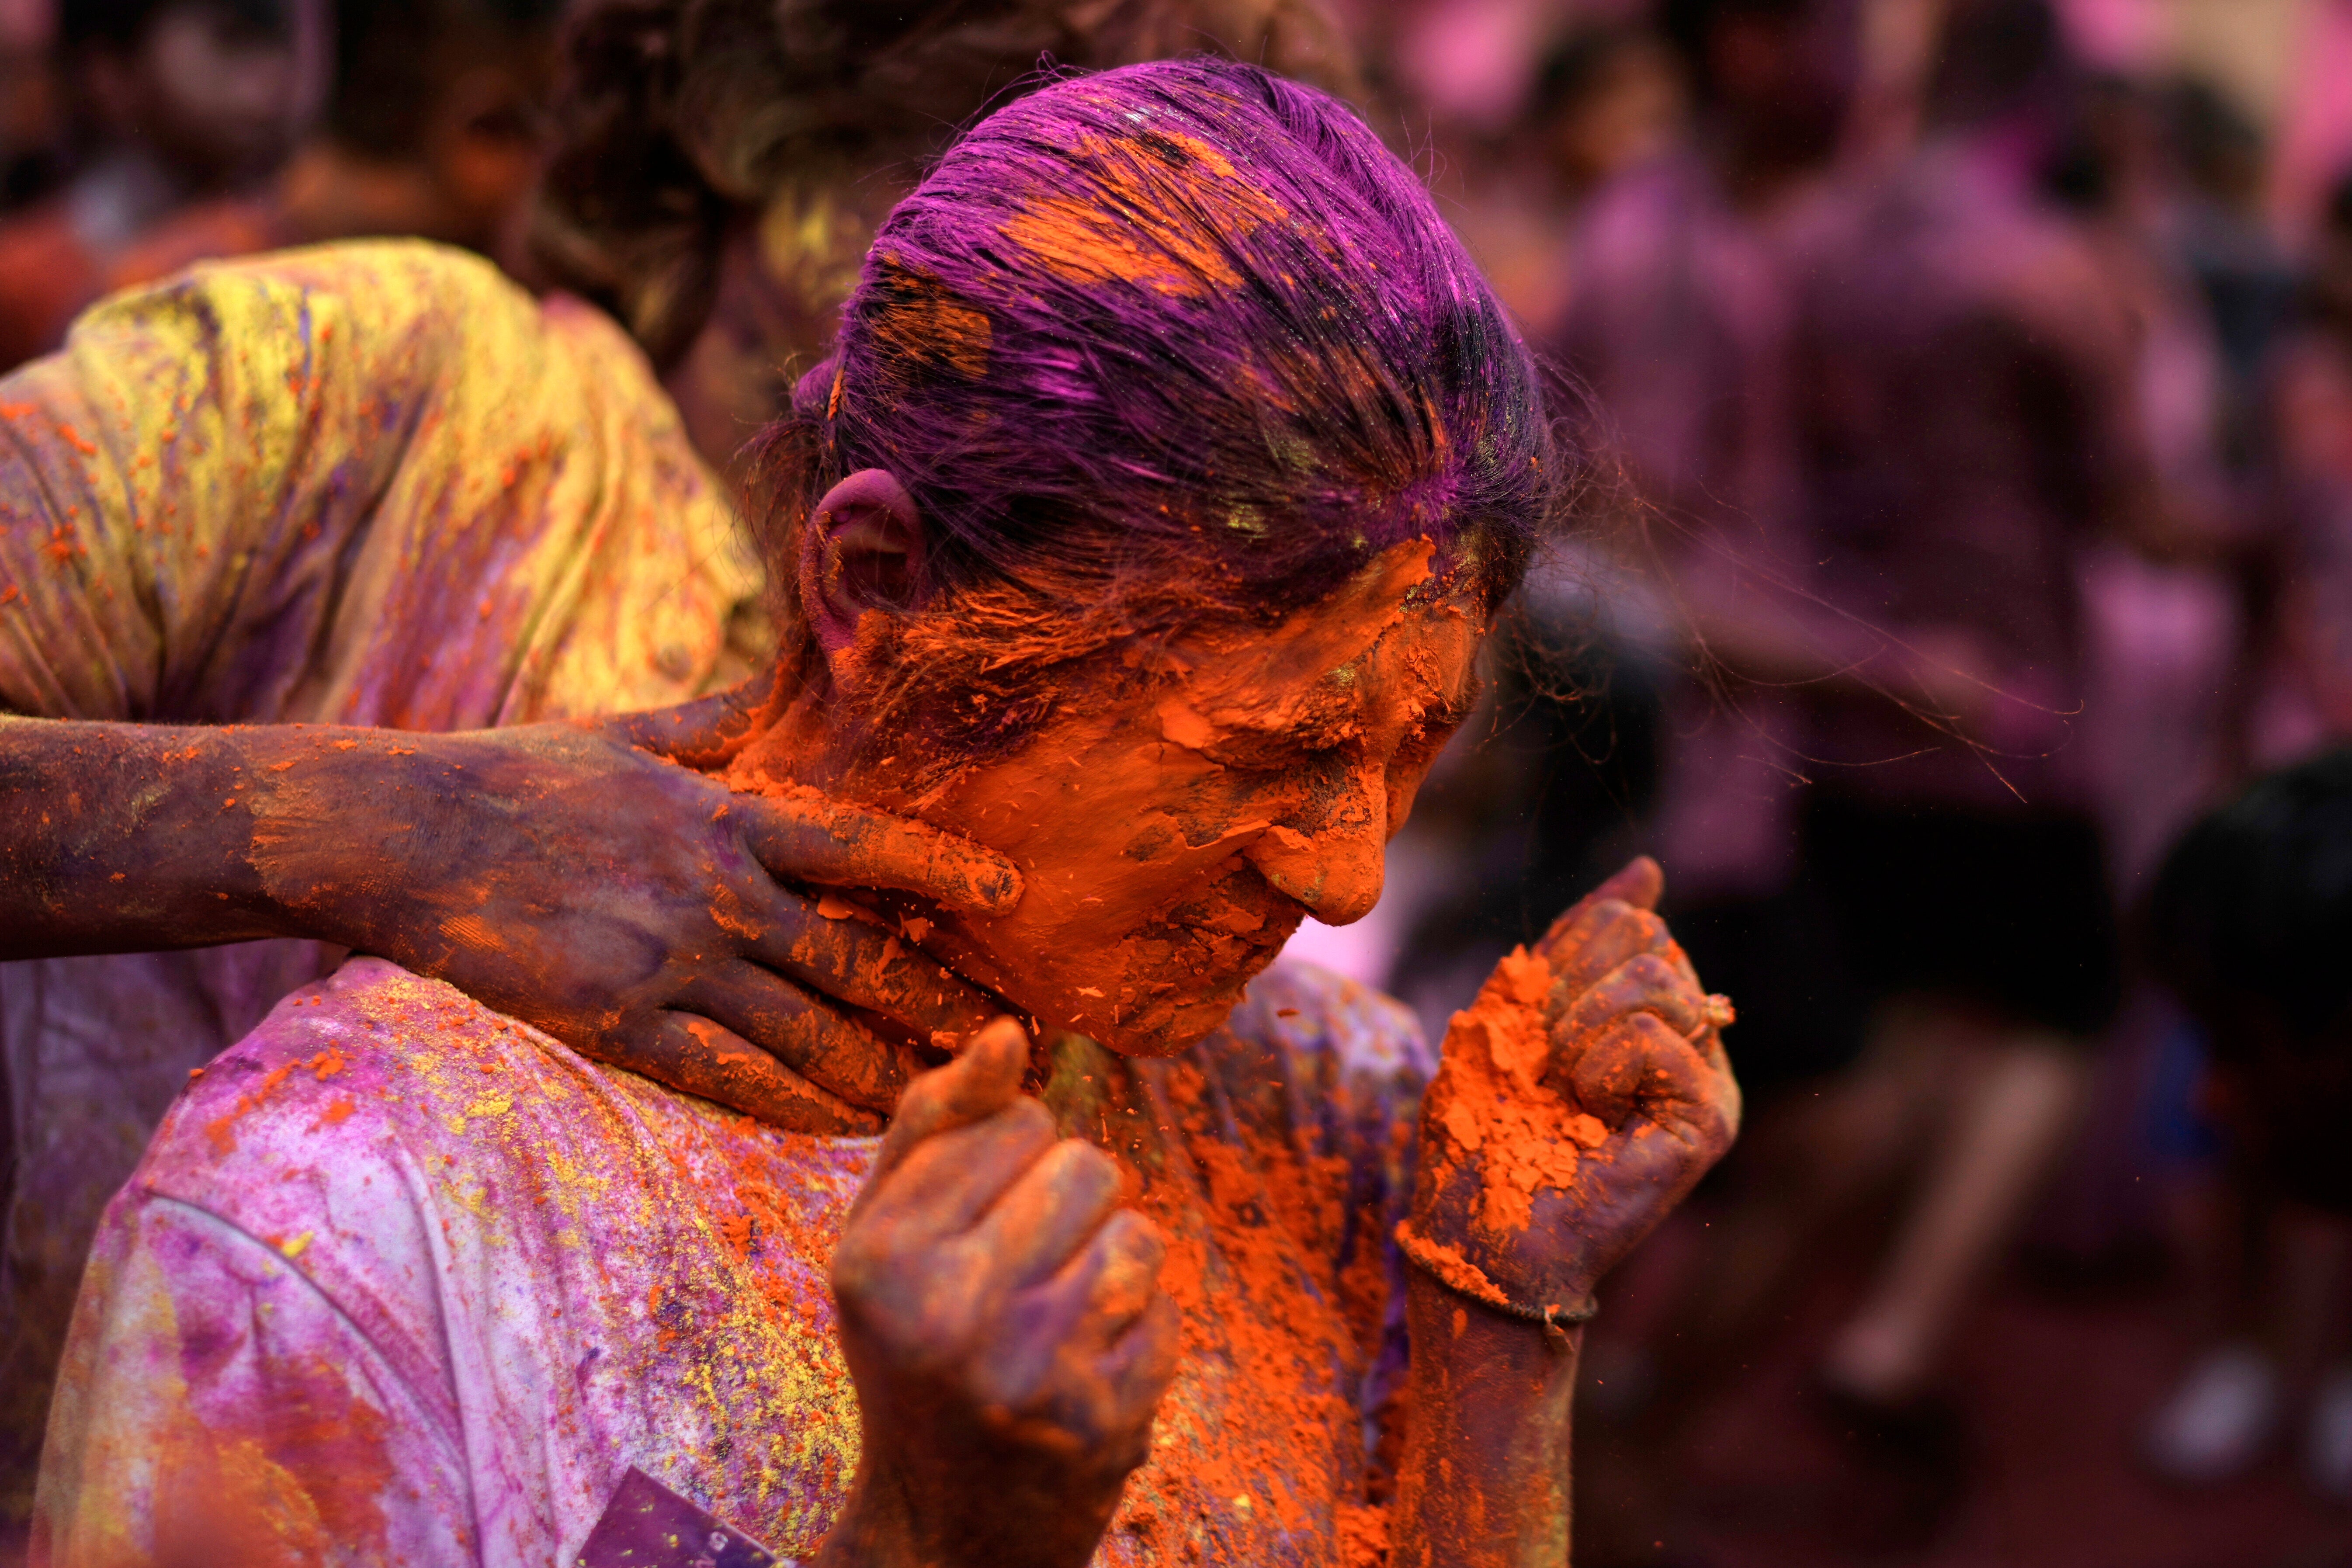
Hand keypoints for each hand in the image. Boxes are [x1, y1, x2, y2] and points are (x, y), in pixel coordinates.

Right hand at [250, 680, 1023, 1128]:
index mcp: (723, 815)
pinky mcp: (619, 1025)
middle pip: (857, 957)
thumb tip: (786, 685)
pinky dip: (797, 1107)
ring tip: (953, 1096)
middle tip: (1015, 1035)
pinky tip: (851, 1127)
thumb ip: (719, 722)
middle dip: (941, 1000)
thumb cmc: (518, 776)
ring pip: (808, 1033)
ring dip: (888, 1069)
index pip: (863, 844)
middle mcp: (714, 894)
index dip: (943, 871)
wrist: (406, 835)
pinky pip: (730, 1079)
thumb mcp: (630, 732)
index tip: (1012, 896)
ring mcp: (668, 965)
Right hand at [822, 1020, 1178, 1567]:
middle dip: (1070, 1202)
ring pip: (1136, 1229)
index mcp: (880, 1255)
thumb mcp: (887, 1234)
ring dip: (1111, 1260)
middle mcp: (949, 1311)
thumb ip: (934, 1122)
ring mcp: (1030, 1368)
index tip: (979, 1218)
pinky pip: (1166, 1307)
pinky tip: (1085, 1366)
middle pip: (1086, 1163)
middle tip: (1023, 1271)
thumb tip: (1009, 1031)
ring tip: (1058, 1313)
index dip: (1013, 1156)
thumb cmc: (915, 1343)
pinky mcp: (1103, 1416)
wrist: (943, 1526)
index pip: (1014, 1117)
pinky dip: (1138, 1328)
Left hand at [1408, 856, 1739, 1311]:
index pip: (1625, 920)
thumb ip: (1580, 937)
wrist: (1479, 1236)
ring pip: (1658, 975)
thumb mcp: (1516, 1007)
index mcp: (1648, 1013)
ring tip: (1566, 1088)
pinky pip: (1660, 1037)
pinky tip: (1590, 1114)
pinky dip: (1601, 1066)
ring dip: (1579, 1027)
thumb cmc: (1483, 1131)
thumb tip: (1650, 867)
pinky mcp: (1711, 1121)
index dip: (1560, 957)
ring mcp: (1708, 1081)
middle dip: (1569, 989)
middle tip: (1547, 1065)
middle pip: (1647, 936)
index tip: (1533, 1026)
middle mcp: (1691, 1042)